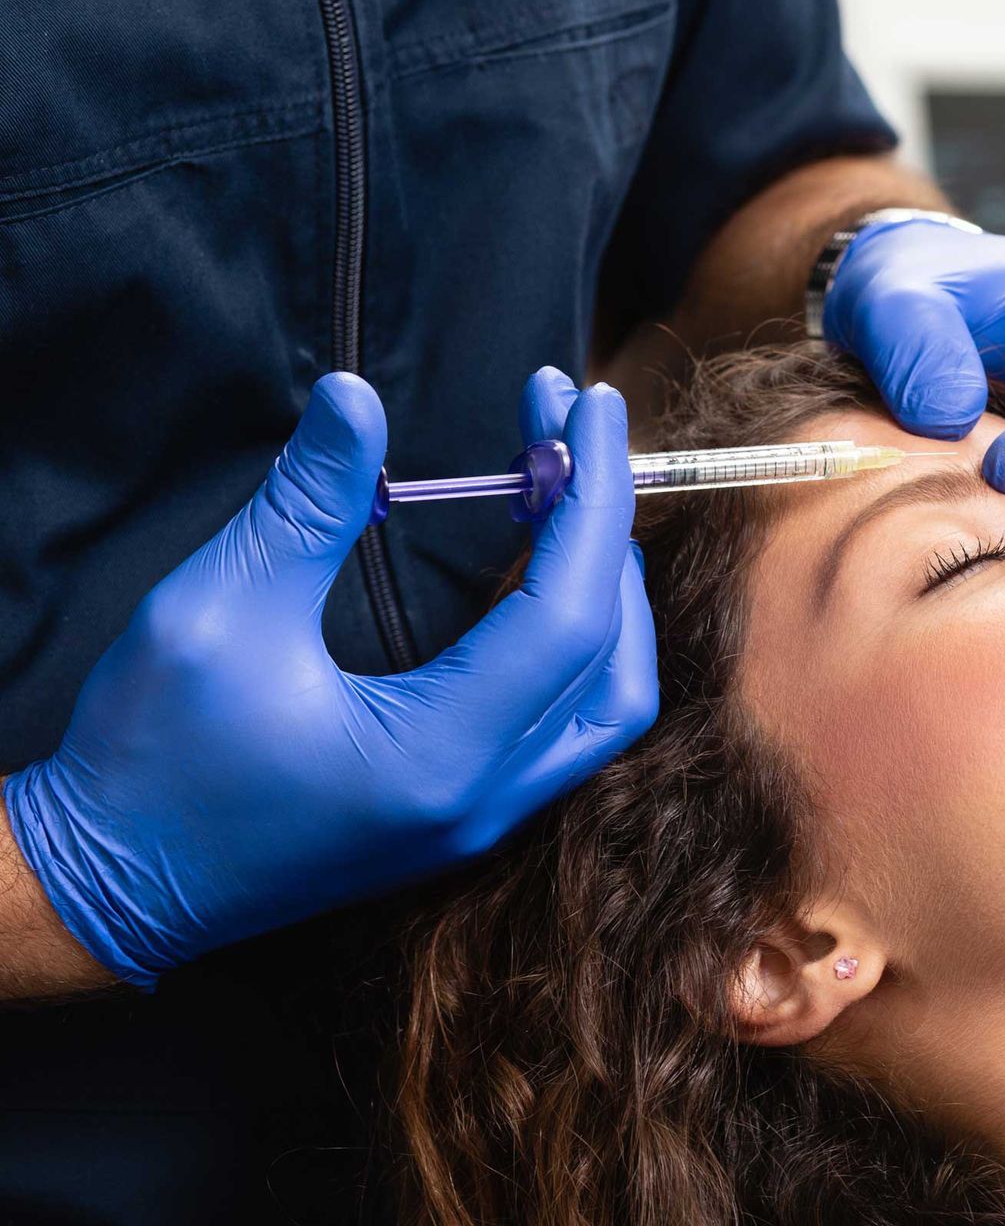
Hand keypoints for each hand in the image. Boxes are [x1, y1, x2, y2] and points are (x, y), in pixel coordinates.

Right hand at [2, 370, 656, 987]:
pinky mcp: (463, 819)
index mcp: (440, 755)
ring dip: (606, 594)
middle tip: (565, 432)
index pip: (572, 612)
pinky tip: (535, 573)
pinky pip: (564, 724)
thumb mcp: (217, 609)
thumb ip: (305, 502)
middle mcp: (486, 800)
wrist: (107, 891)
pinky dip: (574, 641)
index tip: (588, 403)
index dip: (592, 495)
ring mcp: (481, 820)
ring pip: (606, 703)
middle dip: (605, 530)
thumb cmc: (148, 761)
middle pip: (614, 658)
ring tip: (563, 492)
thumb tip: (355, 396)